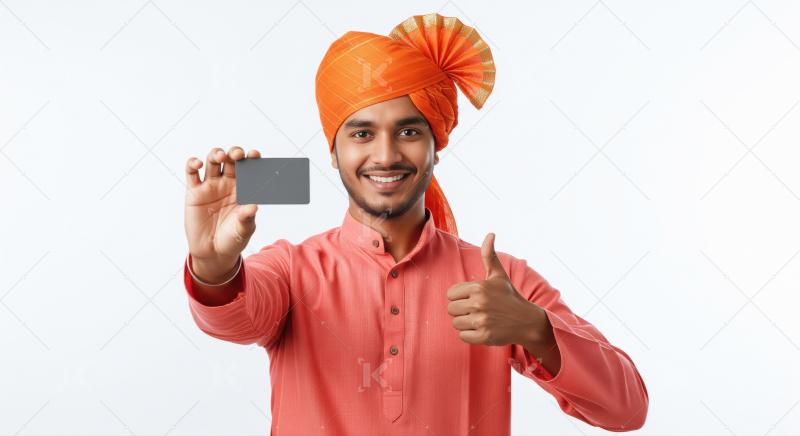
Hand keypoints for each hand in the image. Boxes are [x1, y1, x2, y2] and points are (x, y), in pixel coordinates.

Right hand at [184, 146, 260, 279]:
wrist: (213, 252)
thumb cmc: (233, 239)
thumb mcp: (244, 229)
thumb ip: (247, 217)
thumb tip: (254, 206)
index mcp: (244, 188)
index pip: (249, 168)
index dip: (252, 159)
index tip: (255, 155)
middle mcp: (228, 183)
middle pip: (231, 160)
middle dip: (234, 153)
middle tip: (237, 154)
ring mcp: (211, 186)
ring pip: (212, 161)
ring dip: (216, 154)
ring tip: (220, 156)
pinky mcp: (194, 192)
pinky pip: (192, 173)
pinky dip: (193, 164)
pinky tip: (199, 164)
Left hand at [446, 233, 547, 346]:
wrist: (527, 321)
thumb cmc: (509, 296)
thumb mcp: (499, 275)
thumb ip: (489, 255)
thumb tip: (490, 234)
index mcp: (478, 287)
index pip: (451, 294)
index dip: (460, 297)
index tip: (473, 299)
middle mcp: (479, 303)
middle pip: (451, 309)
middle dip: (462, 311)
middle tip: (477, 310)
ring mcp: (482, 320)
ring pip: (456, 323)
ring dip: (465, 324)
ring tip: (481, 319)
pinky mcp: (484, 336)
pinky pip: (463, 336)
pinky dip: (470, 335)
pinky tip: (482, 329)